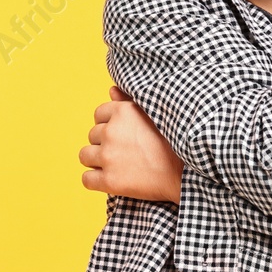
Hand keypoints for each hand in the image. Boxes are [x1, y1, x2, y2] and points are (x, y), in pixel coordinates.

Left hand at [79, 85, 183, 203]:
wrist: (186, 173)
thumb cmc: (174, 141)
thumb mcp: (153, 113)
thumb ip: (128, 101)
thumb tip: (111, 90)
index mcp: (122, 112)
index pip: (98, 115)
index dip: (109, 125)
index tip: (123, 135)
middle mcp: (111, 131)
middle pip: (91, 135)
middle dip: (104, 143)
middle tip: (124, 152)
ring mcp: (108, 156)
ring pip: (84, 156)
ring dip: (96, 160)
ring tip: (116, 165)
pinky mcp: (109, 181)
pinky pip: (86, 179)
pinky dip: (95, 180)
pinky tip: (110, 180)